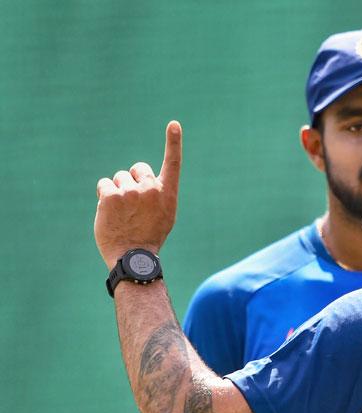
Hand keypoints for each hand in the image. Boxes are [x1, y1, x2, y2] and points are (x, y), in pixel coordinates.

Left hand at [94, 121, 181, 270]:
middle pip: (137, 169)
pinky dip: (104, 196)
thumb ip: (157, 194)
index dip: (173, 142)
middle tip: (132, 204)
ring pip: (118, 178)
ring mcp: (130, 192)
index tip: (174, 124)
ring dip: (117, 191)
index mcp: (167, 193)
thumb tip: (141, 180)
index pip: (172, 163)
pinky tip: (110, 213)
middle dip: (132, 180)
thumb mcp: (164, 214)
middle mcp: (151, 189)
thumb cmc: (149, 237)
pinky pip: (104, 185)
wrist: (134, 257)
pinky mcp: (111, 196)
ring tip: (122, 213)